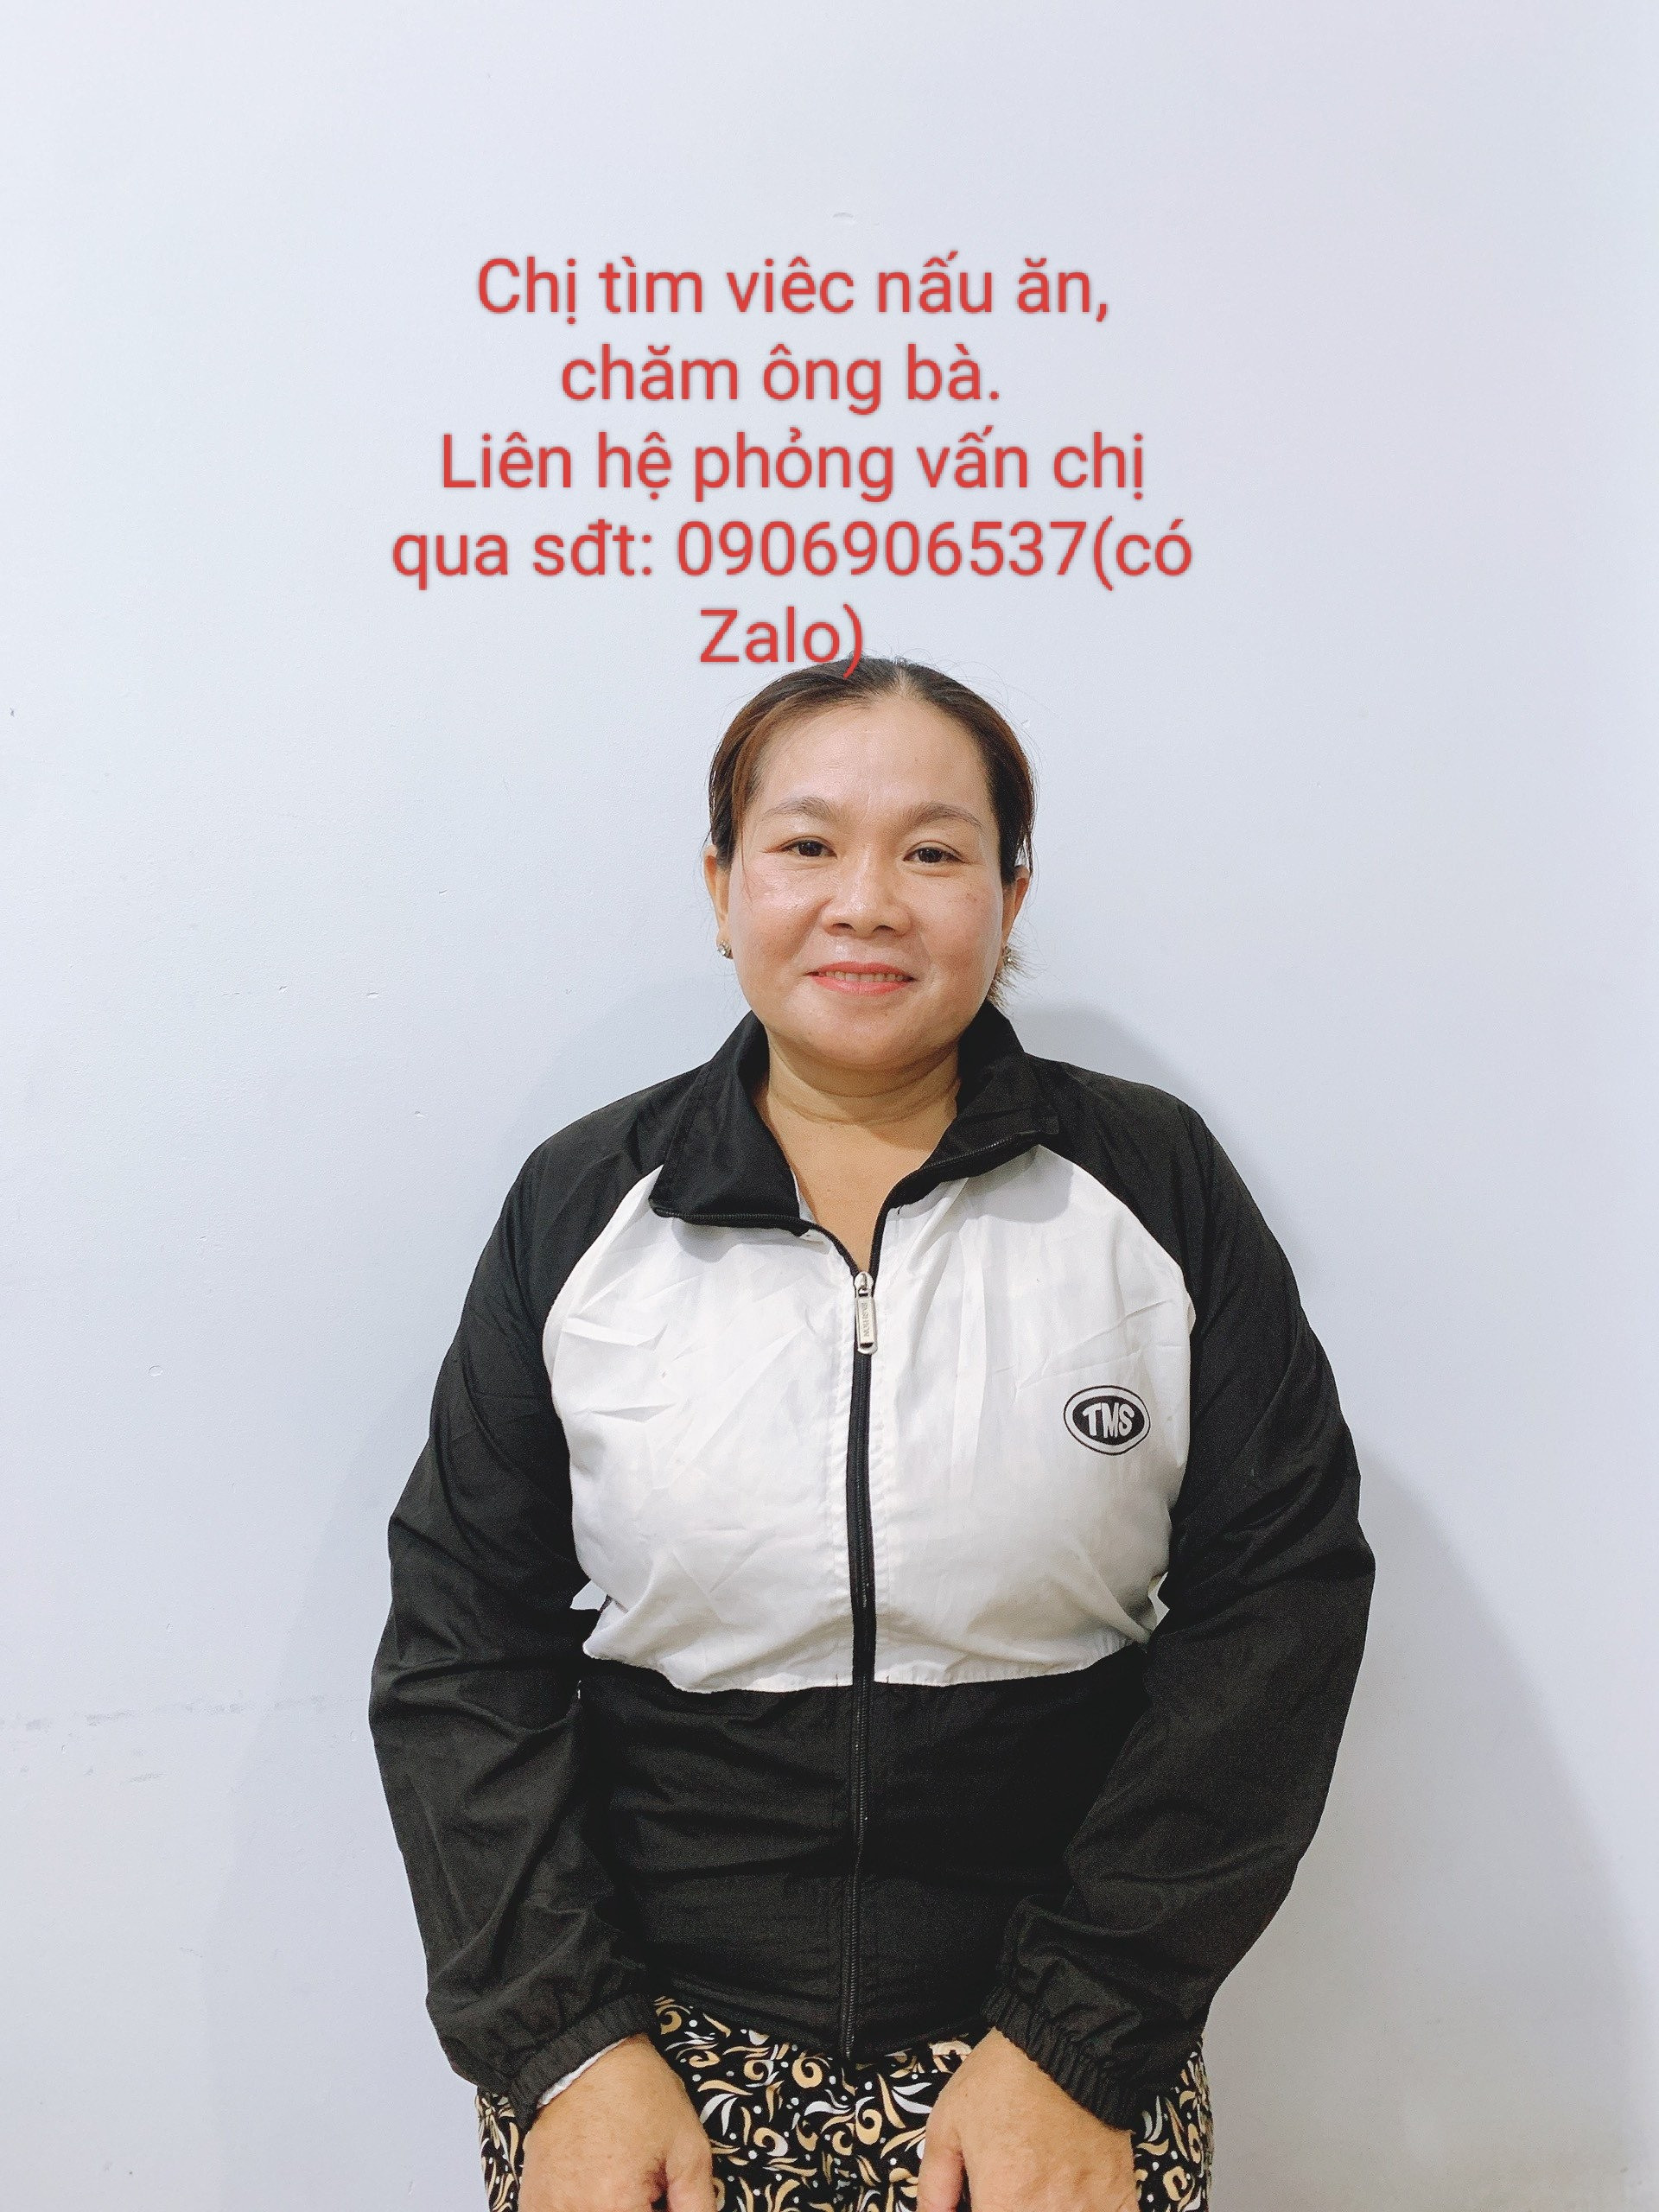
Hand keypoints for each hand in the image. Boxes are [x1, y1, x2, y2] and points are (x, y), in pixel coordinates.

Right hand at [518, 2034, 714, 2211]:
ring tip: (617, 2176)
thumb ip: (698, 2205)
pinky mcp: (535, 2200)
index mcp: (619, 2207)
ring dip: (609, 2205)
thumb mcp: (688, 2147)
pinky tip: (591, 2183)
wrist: (585, 2059)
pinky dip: (581, 2205)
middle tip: (643, 2182)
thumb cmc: (637, 2095)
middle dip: (637, 2206)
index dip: (660, 2210)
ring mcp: (550, 2209)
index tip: (662, 2198)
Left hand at [916, 2028, 1138, 2211]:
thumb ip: (935, 2185)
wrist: (1065, 2042)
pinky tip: (1076, 2203)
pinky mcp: (1120, 2195)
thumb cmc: (1003, 2079)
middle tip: (1009, 2194)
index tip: (984, 2203)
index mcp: (1003, 2201)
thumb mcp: (949, 2122)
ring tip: (1038, 2194)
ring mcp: (1088, 2208)